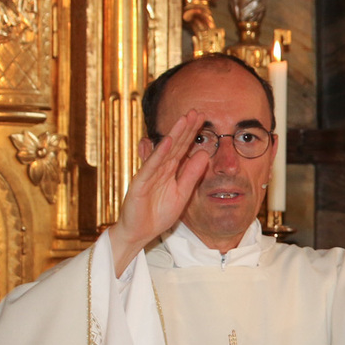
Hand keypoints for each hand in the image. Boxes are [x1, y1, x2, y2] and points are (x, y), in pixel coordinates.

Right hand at [106, 109, 210, 274]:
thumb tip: (204, 154)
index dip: (192, 134)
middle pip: (174, 145)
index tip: (202, 118)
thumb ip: (191, 175)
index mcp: (169, 170)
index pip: (182, 148)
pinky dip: (158, 154)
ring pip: (163, 151)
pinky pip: (150, 167)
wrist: (140, 233)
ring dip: (174, 135)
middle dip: (185, 128)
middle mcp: (159, 168)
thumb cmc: (157, 214)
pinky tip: (166, 142)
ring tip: (184, 119)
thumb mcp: (182, 193)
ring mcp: (149, 174)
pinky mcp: (140, 183)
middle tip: (196, 111)